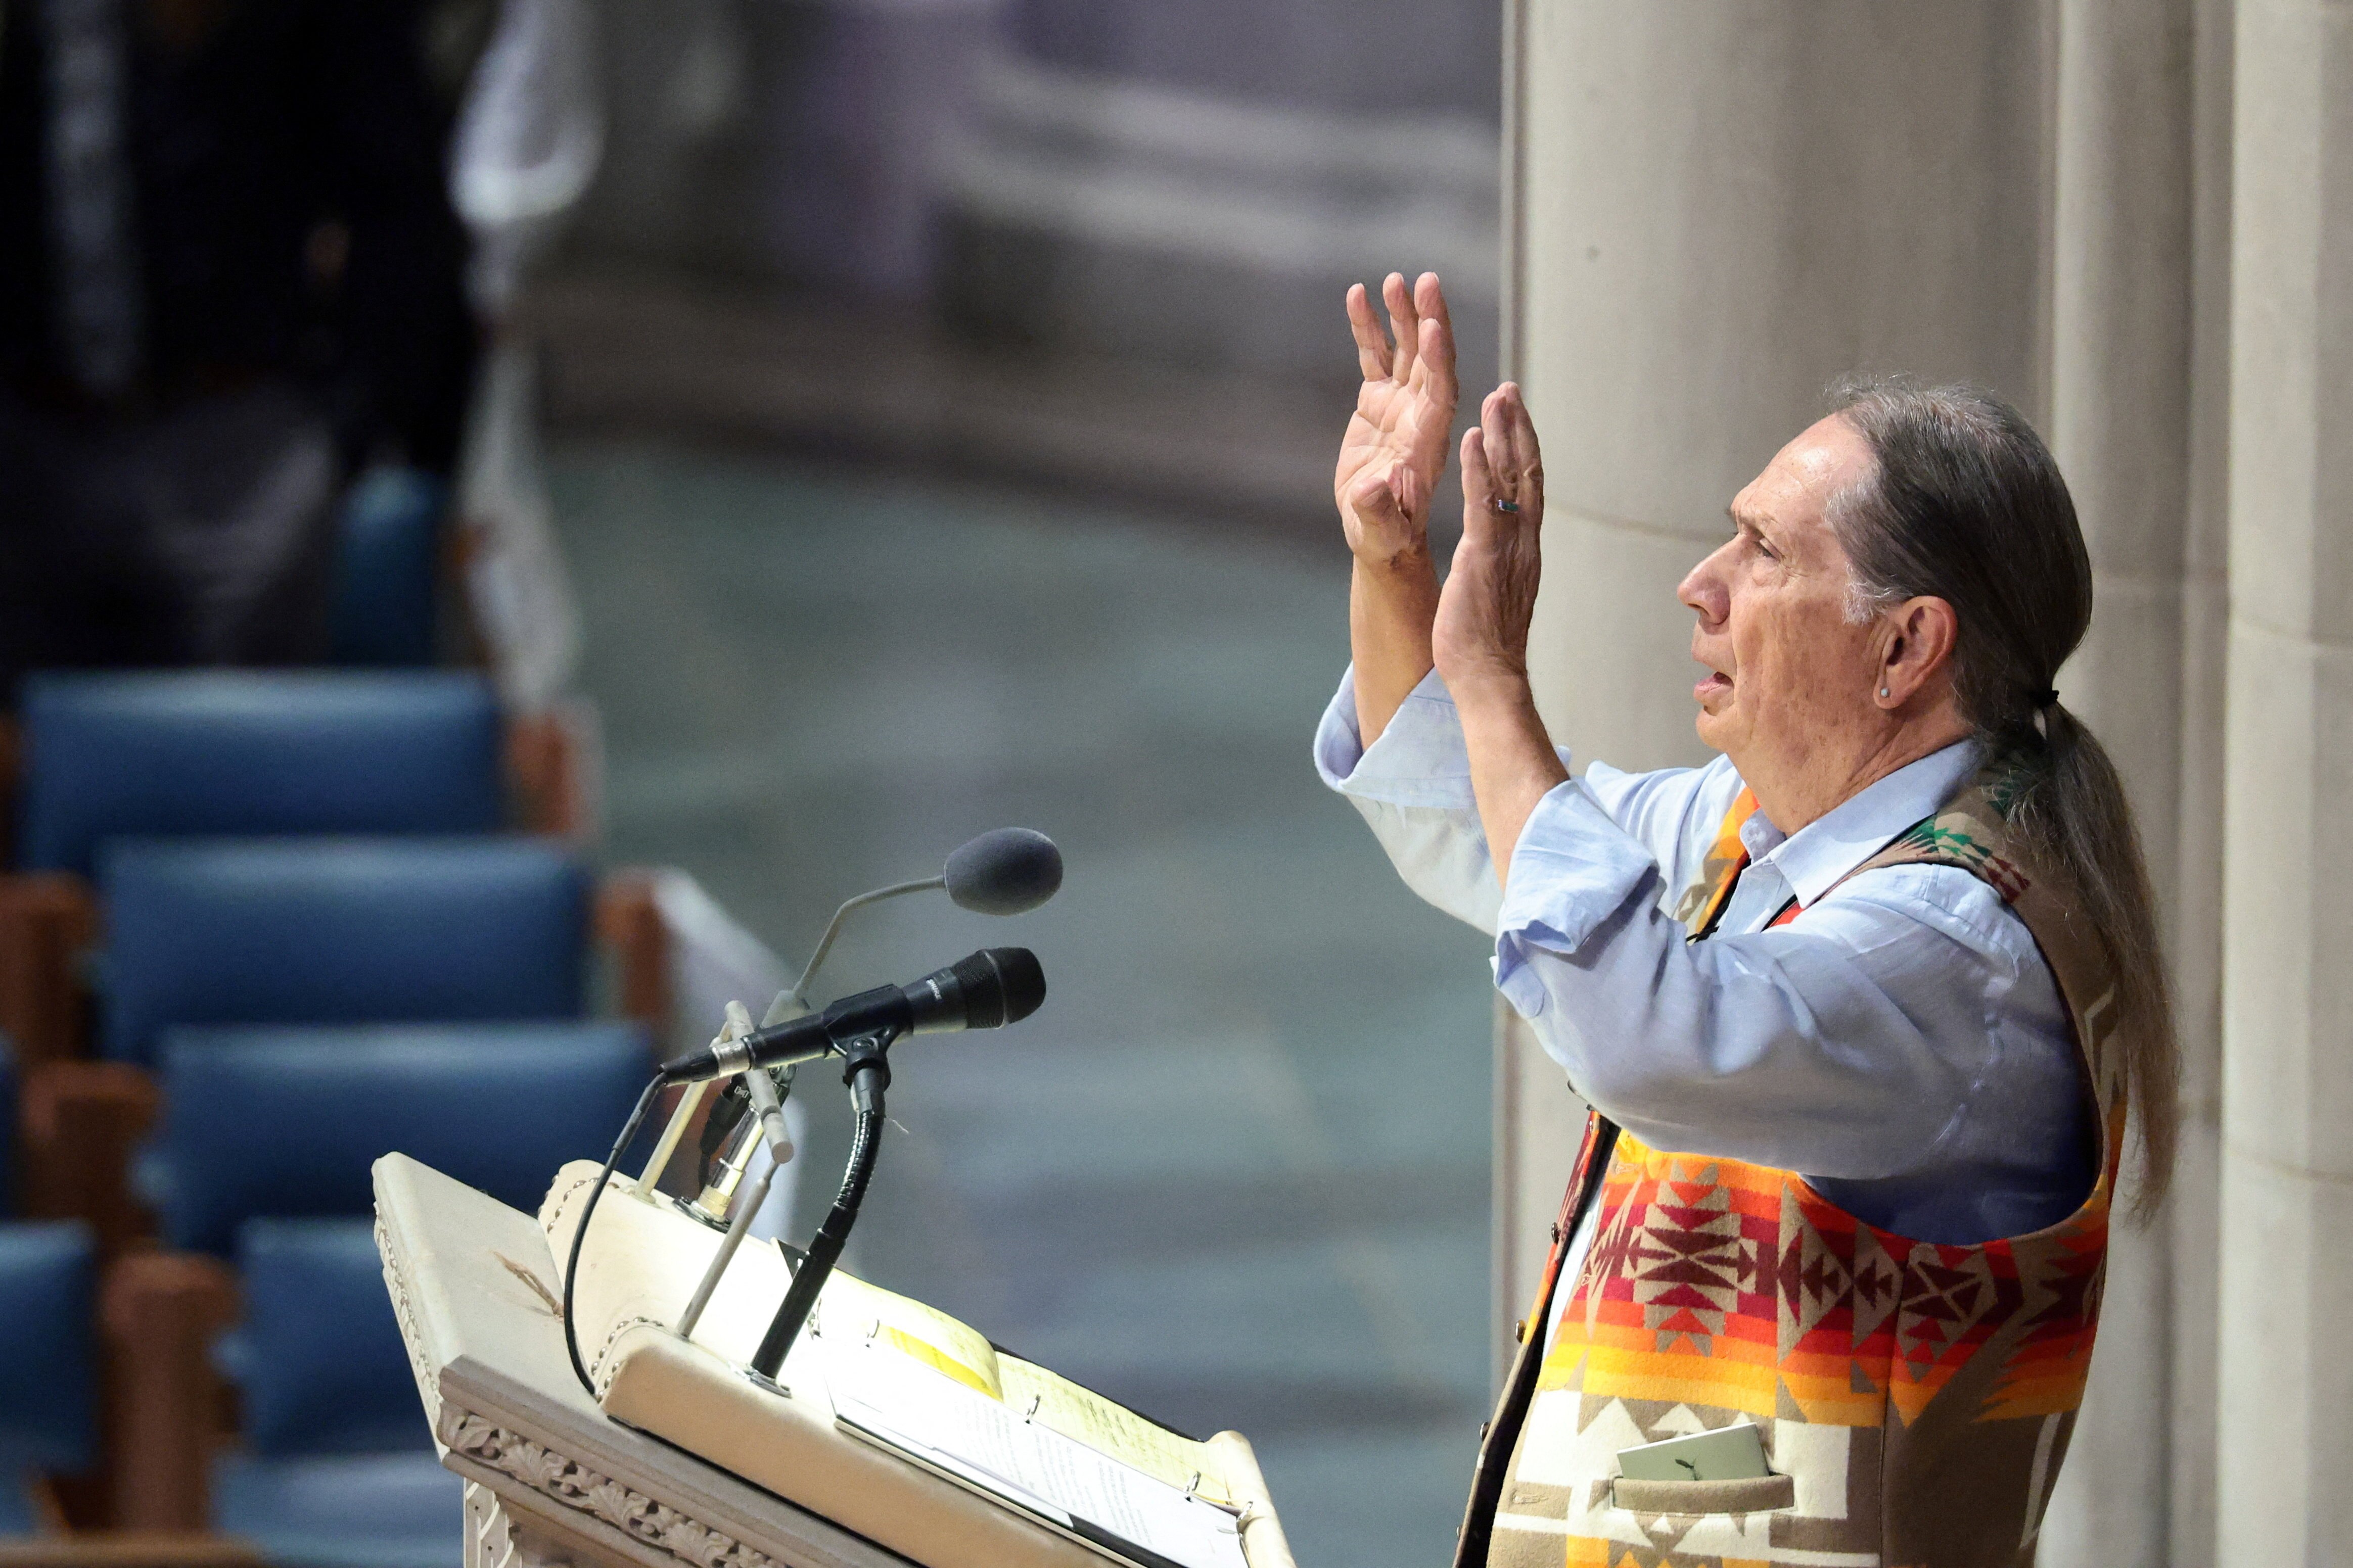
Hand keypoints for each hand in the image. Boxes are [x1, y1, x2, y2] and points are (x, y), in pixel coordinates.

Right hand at [1335, 272, 1457, 567]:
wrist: (1380, 534)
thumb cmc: (1386, 537)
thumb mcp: (1382, 530)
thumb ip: (1379, 509)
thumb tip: (1372, 487)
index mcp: (1427, 442)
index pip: (1440, 393)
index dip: (1439, 361)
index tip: (1434, 327)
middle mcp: (1419, 415)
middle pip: (1429, 360)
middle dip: (1429, 322)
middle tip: (1426, 283)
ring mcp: (1399, 405)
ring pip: (1405, 350)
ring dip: (1401, 315)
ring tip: (1395, 280)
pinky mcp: (1376, 403)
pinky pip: (1375, 357)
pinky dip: (1368, 328)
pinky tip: (1358, 295)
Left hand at [1434, 384, 1545, 694]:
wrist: (1488, 679)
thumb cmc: (1485, 645)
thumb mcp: (1495, 593)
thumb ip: (1499, 565)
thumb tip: (1496, 552)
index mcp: (1525, 550)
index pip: (1529, 489)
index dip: (1524, 450)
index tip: (1516, 418)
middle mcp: (1523, 542)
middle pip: (1527, 473)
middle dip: (1518, 428)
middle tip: (1509, 390)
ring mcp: (1506, 548)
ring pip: (1510, 480)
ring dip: (1503, 434)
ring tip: (1496, 396)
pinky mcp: (1482, 557)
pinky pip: (1483, 504)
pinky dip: (1479, 468)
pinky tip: (1472, 437)